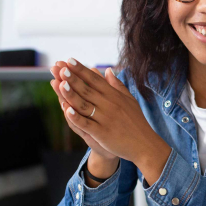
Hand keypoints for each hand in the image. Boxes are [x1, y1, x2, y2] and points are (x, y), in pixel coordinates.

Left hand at [54, 58, 170, 181]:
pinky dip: (76, 117)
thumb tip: (108, 70)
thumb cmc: (137, 122)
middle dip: (72, 78)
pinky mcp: (103, 133)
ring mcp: (106, 119)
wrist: (145, 145)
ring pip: (85, 105)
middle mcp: (110, 105)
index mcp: (114, 96)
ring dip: (71, 94)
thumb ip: (117, 85)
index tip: (69, 60)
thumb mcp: (129, 100)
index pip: (95, 80)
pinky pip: (87, 124)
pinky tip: (67, 110)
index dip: (81, 70)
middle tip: (59, 67)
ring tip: (60, 84)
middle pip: (87, 90)